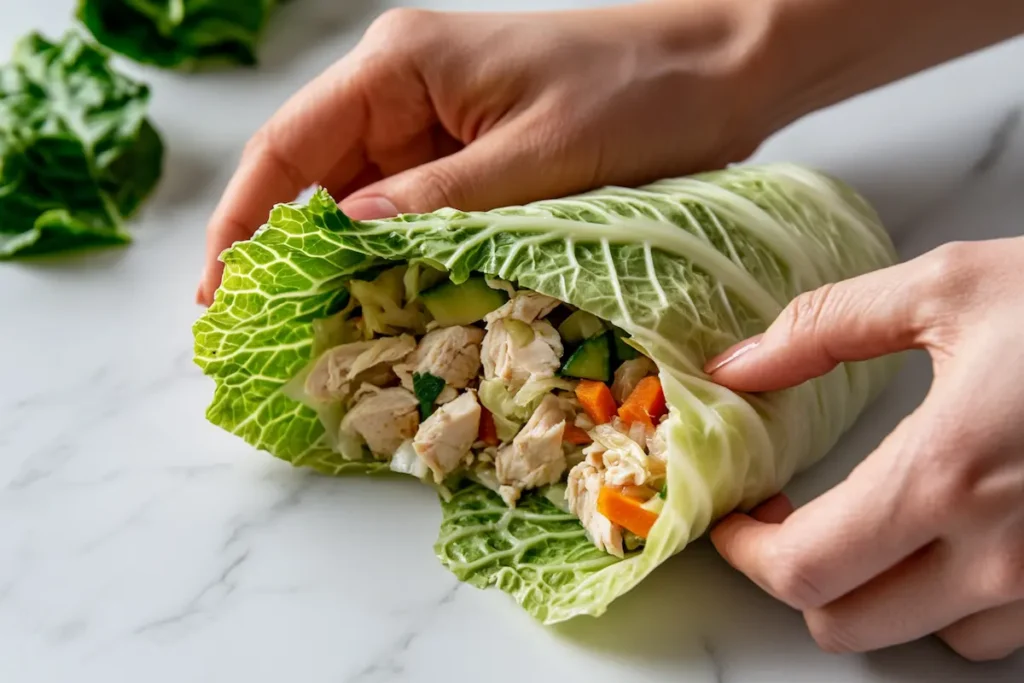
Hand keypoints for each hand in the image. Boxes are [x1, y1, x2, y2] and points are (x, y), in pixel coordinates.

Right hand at [196, 1, 774, 303]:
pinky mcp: (475, 155)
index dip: (246, 222)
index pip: (291, 147)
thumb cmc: (640, 92)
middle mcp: (406, 89)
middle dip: (288, 255)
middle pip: (316, 179)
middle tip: (267, 335)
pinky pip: (416, 210)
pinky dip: (398, 259)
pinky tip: (386, 305)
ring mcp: (440, 123)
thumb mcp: (537, 155)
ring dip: (341, 265)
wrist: (722, 69)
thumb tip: (344, 243)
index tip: (222, 294)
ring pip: (364, 203)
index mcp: (401, 66)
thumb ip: (439, 201)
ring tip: (316, 336)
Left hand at [706, 238, 1023, 660]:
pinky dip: (954, 600)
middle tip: (790, 522)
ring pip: (922, 637)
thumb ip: (823, 329)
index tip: (737, 519)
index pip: (802, 567)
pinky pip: (997, 636)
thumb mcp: (948, 288)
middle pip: (845, 624)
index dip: (747, 552)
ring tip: (876, 524)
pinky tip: (954, 537)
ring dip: (879, 591)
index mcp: (946, 475)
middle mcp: (1001, 556)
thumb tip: (736, 367)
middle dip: (800, 576)